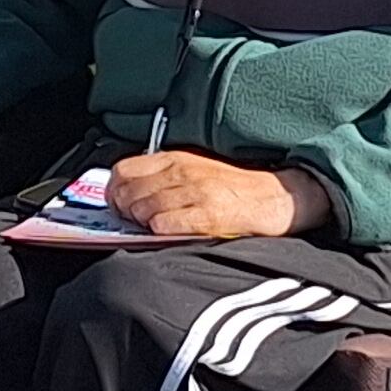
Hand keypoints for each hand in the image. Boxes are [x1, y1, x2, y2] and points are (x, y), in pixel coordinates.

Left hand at [104, 150, 316, 240]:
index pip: (123, 170)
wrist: (276, 196)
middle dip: (125, 212)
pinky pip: (166, 224)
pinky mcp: (208, 214)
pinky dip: (162, 230)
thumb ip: (165, 177)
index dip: (114, 191)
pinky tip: (170, 232)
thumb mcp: (197, 170)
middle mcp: (181, 172)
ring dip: (142, 224)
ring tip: (154, 229)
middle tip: (134, 222)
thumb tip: (130, 194)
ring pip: (143, 209)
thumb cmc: (236, 187)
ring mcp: (194, 192)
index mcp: (175, 159)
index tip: (118, 205)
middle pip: (128, 193)